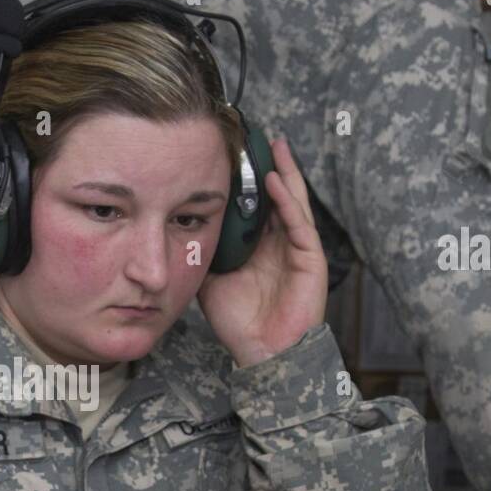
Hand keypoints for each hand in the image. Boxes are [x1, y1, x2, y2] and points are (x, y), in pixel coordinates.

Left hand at [196, 137, 328, 366]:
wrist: (261, 352)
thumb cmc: (239, 322)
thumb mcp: (210, 281)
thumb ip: (203, 255)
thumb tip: (179, 232)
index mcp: (260, 247)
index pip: (256, 205)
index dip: (248, 181)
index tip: (235, 155)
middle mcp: (280, 244)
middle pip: (278, 196)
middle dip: (270, 166)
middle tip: (259, 138)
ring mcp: (297, 250)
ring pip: (292, 202)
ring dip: (284, 173)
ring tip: (274, 146)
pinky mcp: (310, 260)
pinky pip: (299, 224)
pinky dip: (288, 201)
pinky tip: (275, 180)